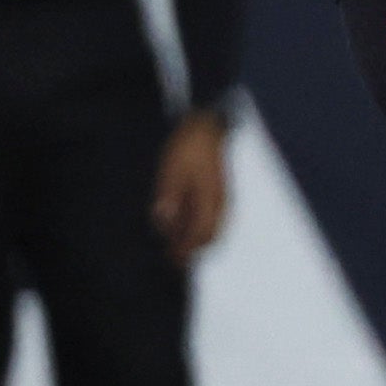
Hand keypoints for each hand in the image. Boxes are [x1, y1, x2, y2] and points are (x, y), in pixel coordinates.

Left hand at [151, 111, 232, 261]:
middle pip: (211, 235)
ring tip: (176, 243)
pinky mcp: (218, 190)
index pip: (201, 234)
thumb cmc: (189, 146)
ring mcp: (222, 196)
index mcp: (210, 199)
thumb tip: (164, 223)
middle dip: (193, 249)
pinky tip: (184, 222)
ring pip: (213, 227)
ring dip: (196, 238)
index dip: (187, 250)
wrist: (207, 126)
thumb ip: (169, 197)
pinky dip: (199, 225)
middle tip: (173, 257)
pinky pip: (212, 216)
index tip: (172, 260)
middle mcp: (220, 202)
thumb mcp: (172, 171)